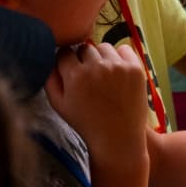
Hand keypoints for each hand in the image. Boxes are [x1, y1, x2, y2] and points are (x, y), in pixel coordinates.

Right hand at [45, 42, 149, 166]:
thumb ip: (50, 79)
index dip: (67, 62)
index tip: (72, 72)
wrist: (118, 139)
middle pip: (84, 48)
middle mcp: (97, 67)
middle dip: (84, 60)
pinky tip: (118, 73)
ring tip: (104, 76)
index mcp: (75, 75)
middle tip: (90, 78)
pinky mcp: (135, 69)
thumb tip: (50, 58)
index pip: (65, 52)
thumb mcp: (59, 105)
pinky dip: (120, 57)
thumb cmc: (86, 123)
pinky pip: (124, 49)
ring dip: (102, 57)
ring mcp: (118, 66)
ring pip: (103, 47)